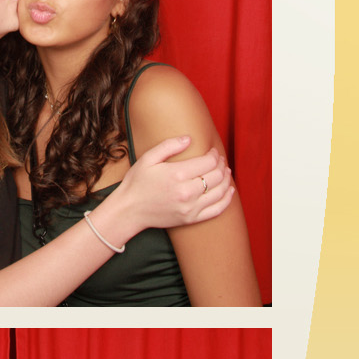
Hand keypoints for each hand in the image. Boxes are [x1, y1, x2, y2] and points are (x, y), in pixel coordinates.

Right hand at [115, 136, 233, 231]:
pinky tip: (229, 190)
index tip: (212, 152)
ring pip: (220, 191)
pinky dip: (227, 199)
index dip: (214, 155)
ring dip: (226, 179)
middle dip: (221, 165)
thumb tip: (189, 139)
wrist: (128, 211)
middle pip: (217, 175)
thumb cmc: (136, 183)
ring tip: (225, 172)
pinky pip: (217, 210)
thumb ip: (169, 146)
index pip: (209, 162)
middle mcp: (186, 192)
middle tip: (219, 160)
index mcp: (177, 175)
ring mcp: (190, 208)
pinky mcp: (191, 219)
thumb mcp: (148, 159)